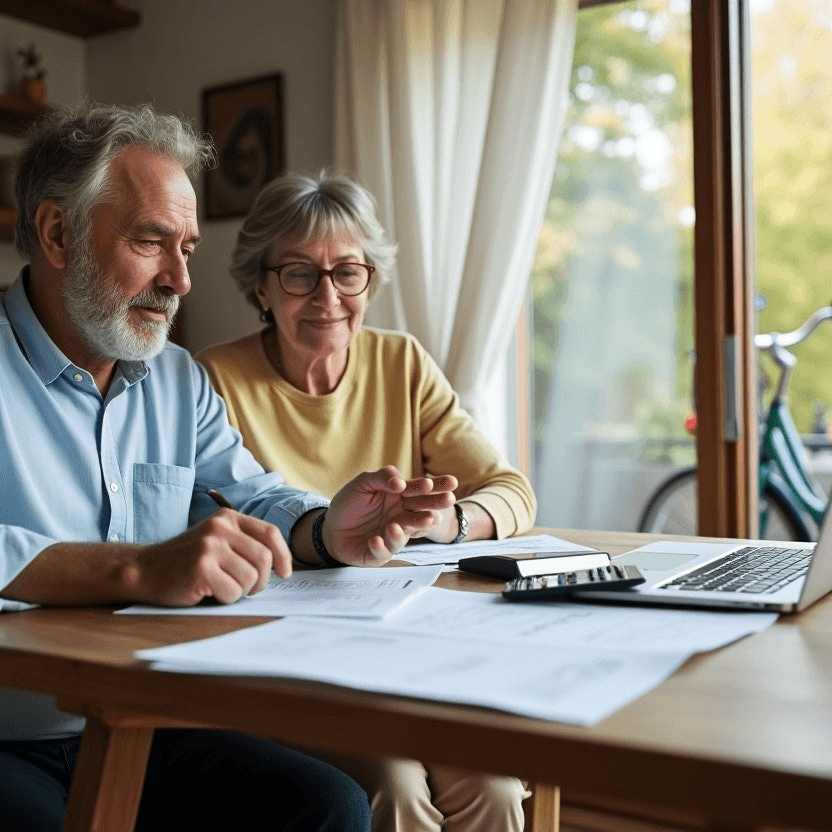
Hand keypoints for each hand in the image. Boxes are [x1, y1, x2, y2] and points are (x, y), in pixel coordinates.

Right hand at [127, 508, 291, 605]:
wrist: (145, 569)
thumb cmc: (187, 560)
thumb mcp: (216, 540)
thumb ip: (244, 543)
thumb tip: (281, 565)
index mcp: (228, 517)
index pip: (270, 534)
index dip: (283, 556)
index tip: (285, 573)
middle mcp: (220, 528)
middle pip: (264, 558)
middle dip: (261, 580)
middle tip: (248, 589)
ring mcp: (209, 546)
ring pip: (250, 577)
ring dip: (241, 591)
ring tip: (224, 588)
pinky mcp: (201, 568)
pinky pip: (233, 591)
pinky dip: (226, 599)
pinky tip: (210, 592)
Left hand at [323, 466, 456, 564]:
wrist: (330, 527)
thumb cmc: (350, 504)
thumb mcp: (363, 483)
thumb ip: (382, 477)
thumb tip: (400, 482)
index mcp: (401, 497)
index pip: (421, 490)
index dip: (436, 485)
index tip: (450, 482)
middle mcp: (402, 516)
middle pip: (423, 510)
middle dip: (436, 504)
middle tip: (448, 499)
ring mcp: (393, 535)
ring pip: (408, 532)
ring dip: (412, 525)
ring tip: (404, 521)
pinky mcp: (381, 552)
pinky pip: (385, 550)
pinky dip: (382, 545)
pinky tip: (375, 539)